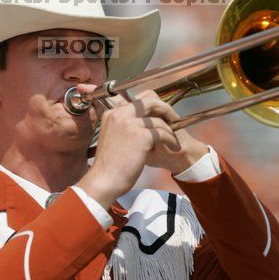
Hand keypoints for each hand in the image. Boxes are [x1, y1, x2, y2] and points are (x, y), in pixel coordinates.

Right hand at [76, 85, 207, 208]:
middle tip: (173, 118)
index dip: (151, 104)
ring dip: (169, 128)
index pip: (135, 99)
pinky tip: (172, 146)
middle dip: (164, 108)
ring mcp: (130, 123)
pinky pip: (162, 132)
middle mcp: (120, 114)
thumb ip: (121, 126)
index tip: (159, 114)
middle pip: (149, 100)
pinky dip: (170, 139)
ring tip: (173, 137)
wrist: (104, 180)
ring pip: (158, 118)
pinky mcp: (141, 135)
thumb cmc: (108, 164)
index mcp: (112, 113)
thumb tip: (138, 122)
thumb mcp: (111, 137)